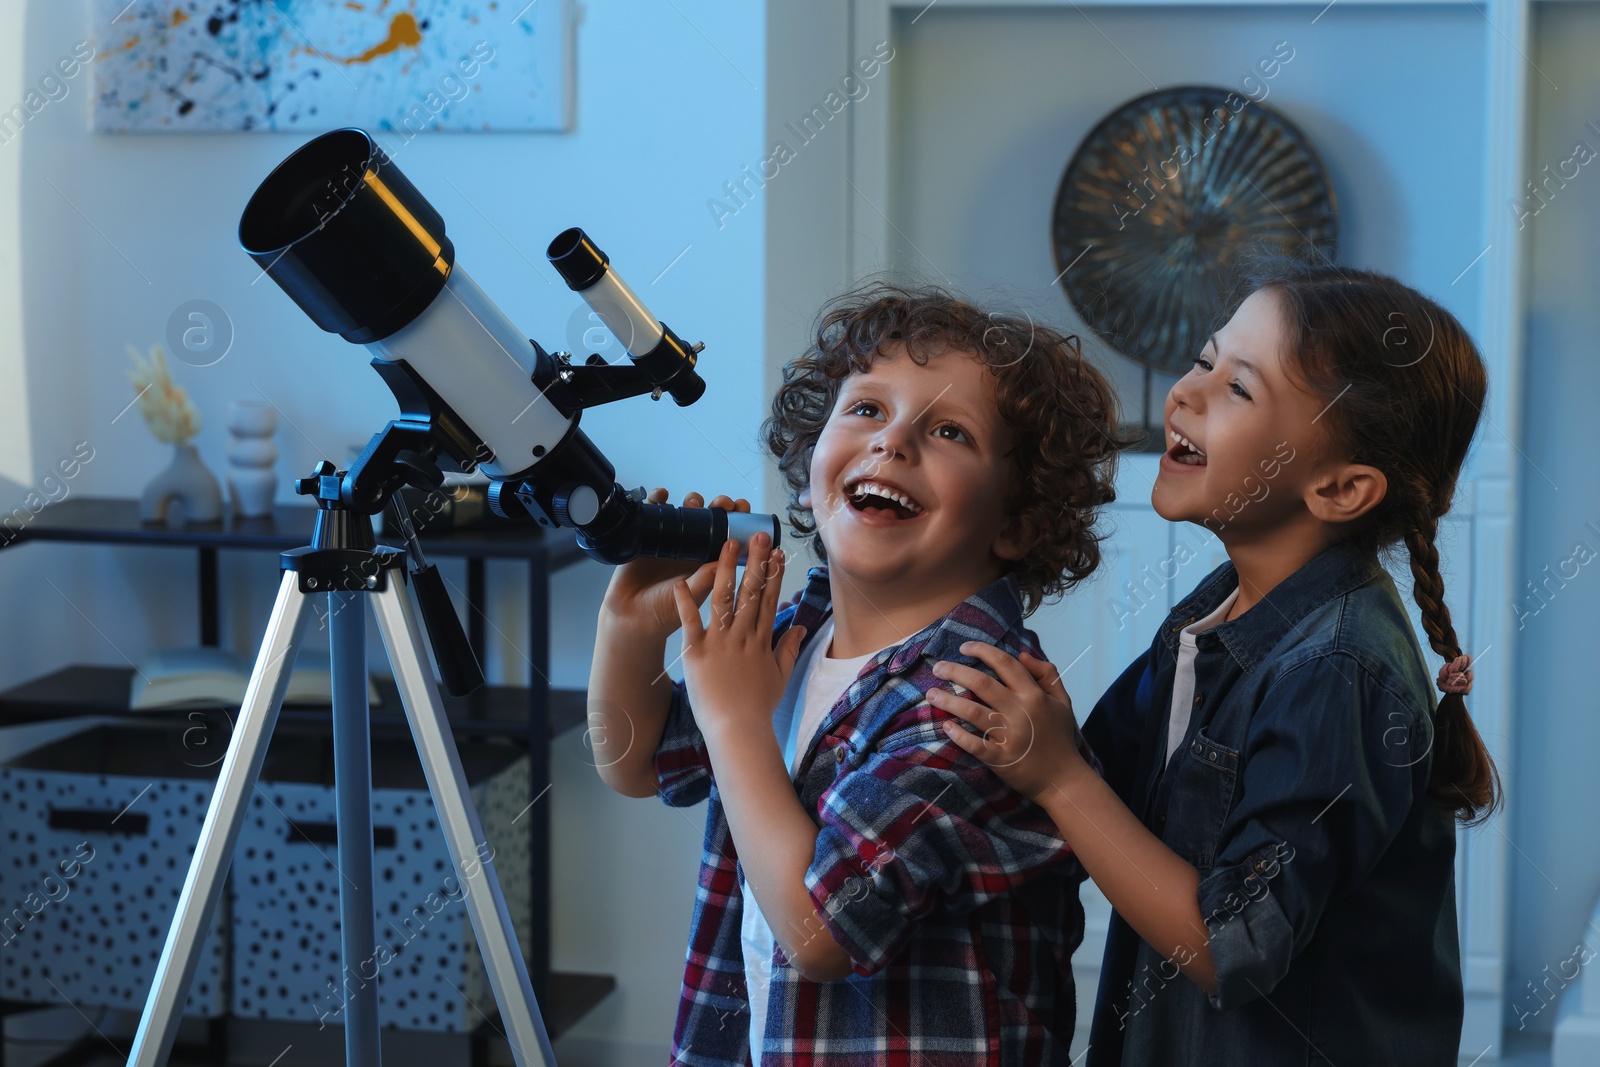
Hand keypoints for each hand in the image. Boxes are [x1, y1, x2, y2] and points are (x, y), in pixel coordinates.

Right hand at [600, 488, 749, 638]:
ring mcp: (672, 539)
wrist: (633, 616)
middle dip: (719, 504)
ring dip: (693, 500)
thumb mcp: (691, 595)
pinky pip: (654, 511)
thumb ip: (706, 579)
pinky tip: (662, 495)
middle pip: (711, 516)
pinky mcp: (649, 535)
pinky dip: (657, 498)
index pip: (730, 532)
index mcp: (710, 558)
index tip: (744, 509)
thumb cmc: (666, 611)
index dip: (739, 518)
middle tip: (722, 504)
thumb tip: (724, 561)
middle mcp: (694, 546)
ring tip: (694, 503)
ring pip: (686, 510)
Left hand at [671, 530, 806, 740]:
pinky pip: (690, 622)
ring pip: (723, 599)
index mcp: (761, 641)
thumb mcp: (779, 676)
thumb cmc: (757, 707)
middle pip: (751, 592)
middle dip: (755, 561)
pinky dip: (685, 601)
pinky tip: (681, 580)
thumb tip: (802, 627)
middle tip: (757, 534)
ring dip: (725, 569)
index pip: (770, 600)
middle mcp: (742, 636)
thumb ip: (789, 649)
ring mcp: (719, 642)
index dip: (774, 574)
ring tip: (726, 543)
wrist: (737, 730)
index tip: (778, 552)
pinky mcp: (696, 652)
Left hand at [926, 643, 1089, 804]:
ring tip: (931, 694)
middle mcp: (1020, 711)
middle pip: (981, 683)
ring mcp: (1010, 735)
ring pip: (972, 711)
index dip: (982, 650)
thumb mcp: (1062, 701)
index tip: (964, 647)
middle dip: (955, 671)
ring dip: (948, 701)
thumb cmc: (1060, 738)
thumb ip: (1047, 674)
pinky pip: (974, 744)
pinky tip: (946, 726)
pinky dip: (959, 735)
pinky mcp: (1001, 758)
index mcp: (1034, 695)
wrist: (1064, 779)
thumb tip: (1023, 655)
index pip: (1005, 663)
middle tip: (937, 668)